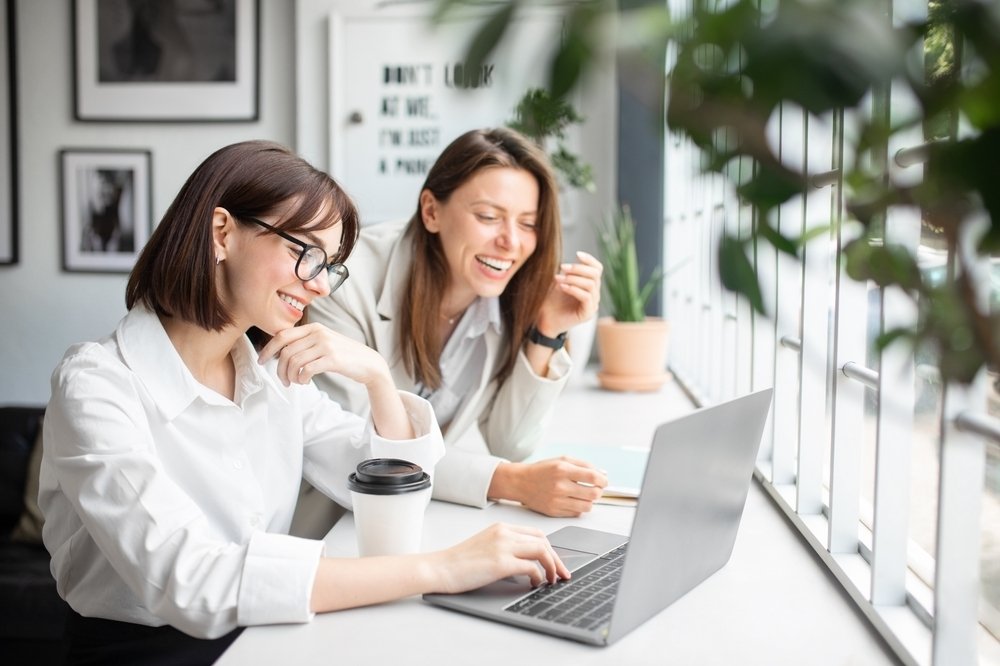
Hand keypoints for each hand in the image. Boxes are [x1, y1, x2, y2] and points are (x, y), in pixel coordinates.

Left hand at [257, 322, 390, 387]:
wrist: (368, 363)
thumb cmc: (344, 355)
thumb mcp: (324, 342)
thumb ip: (305, 342)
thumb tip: (280, 353)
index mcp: (314, 327)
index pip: (282, 336)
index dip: (268, 349)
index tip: (262, 361)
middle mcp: (318, 334)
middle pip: (286, 351)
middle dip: (279, 369)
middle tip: (283, 380)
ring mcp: (326, 345)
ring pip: (294, 362)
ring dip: (290, 376)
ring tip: (295, 382)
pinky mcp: (332, 359)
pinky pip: (306, 370)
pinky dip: (301, 379)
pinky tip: (305, 381)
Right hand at [430, 523, 570, 593]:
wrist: (439, 568)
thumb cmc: (459, 562)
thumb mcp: (485, 546)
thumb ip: (505, 547)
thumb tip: (526, 562)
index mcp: (501, 528)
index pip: (535, 534)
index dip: (550, 549)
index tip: (556, 562)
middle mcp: (504, 533)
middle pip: (543, 540)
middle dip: (557, 558)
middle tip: (562, 573)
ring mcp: (503, 546)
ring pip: (542, 550)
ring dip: (552, 566)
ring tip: (553, 580)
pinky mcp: (500, 562)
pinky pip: (532, 567)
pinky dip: (539, 576)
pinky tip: (536, 584)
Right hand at [489, 457, 608, 516]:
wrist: (521, 482)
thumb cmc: (542, 470)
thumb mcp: (562, 460)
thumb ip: (583, 465)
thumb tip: (602, 474)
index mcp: (562, 470)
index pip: (592, 477)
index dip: (603, 480)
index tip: (604, 481)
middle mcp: (560, 486)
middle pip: (593, 494)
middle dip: (598, 491)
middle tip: (596, 488)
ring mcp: (557, 501)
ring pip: (587, 507)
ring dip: (590, 501)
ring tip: (585, 495)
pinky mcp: (554, 512)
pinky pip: (576, 513)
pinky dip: (579, 507)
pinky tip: (574, 500)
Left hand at [535, 251, 602, 336]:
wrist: (544, 320)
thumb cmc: (550, 301)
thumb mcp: (559, 281)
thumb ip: (569, 271)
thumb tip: (577, 256)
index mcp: (590, 286)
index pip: (597, 269)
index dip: (589, 260)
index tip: (577, 254)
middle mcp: (594, 295)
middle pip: (595, 275)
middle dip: (579, 268)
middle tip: (563, 267)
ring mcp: (592, 305)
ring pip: (591, 285)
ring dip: (573, 278)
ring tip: (559, 278)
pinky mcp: (588, 314)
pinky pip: (586, 297)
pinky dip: (573, 289)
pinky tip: (562, 287)